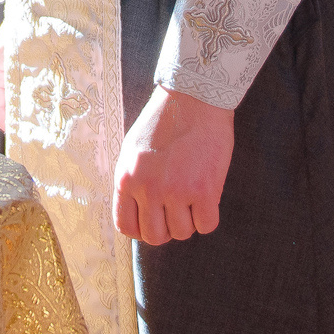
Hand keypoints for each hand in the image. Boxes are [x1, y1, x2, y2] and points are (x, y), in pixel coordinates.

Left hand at [114, 85, 232, 244]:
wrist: (195, 98)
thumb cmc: (164, 120)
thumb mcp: (133, 149)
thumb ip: (132, 181)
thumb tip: (136, 212)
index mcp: (127, 178)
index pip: (126, 226)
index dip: (141, 230)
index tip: (153, 222)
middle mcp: (148, 189)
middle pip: (154, 236)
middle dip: (166, 228)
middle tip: (176, 212)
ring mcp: (177, 191)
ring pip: (182, 233)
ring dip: (188, 220)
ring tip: (192, 198)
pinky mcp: (205, 191)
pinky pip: (206, 225)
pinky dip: (207, 217)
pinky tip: (207, 198)